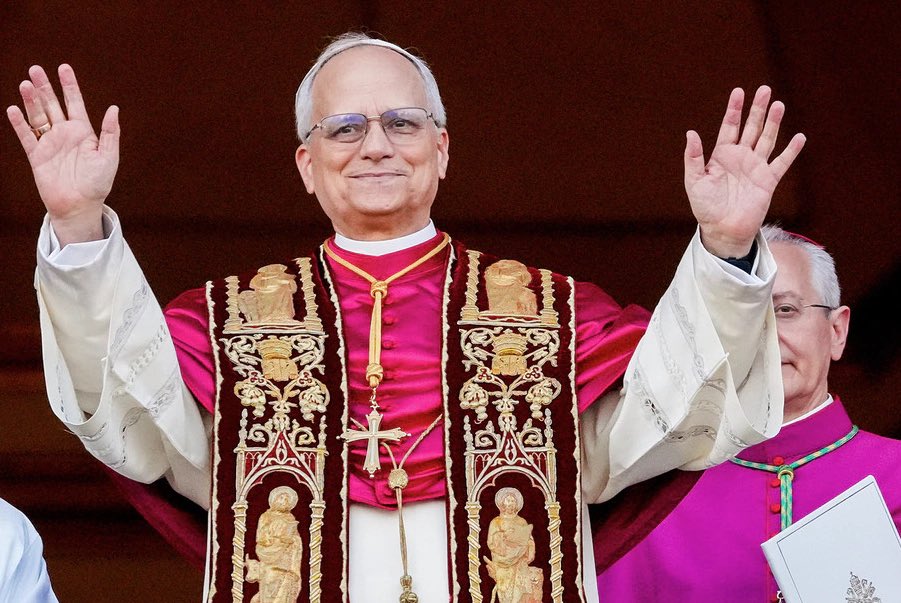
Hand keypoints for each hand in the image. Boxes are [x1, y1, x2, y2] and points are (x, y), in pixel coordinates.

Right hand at [6, 64, 119, 245]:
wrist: (80, 206)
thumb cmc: (98, 183)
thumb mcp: (109, 157)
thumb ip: (110, 133)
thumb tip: (113, 108)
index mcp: (84, 132)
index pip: (75, 103)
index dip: (69, 86)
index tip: (63, 68)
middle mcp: (65, 134)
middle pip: (52, 105)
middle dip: (44, 87)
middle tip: (35, 68)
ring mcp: (50, 143)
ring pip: (38, 116)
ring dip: (31, 101)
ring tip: (26, 84)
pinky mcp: (37, 156)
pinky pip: (26, 136)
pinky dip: (19, 124)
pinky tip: (13, 109)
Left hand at [684, 86, 805, 257]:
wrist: (722, 229)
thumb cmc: (705, 207)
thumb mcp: (694, 181)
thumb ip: (694, 158)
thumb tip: (691, 133)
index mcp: (722, 155)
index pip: (729, 126)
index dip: (734, 110)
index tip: (739, 92)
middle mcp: (741, 157)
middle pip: (751, 128)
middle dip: (757, 109)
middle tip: (764, 90)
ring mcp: (756, 167)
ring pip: (767, 139)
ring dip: (773, 123)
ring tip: (778, 105)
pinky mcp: (768, 181)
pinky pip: (781, 163)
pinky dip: (791, 151)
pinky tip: (799, 137)